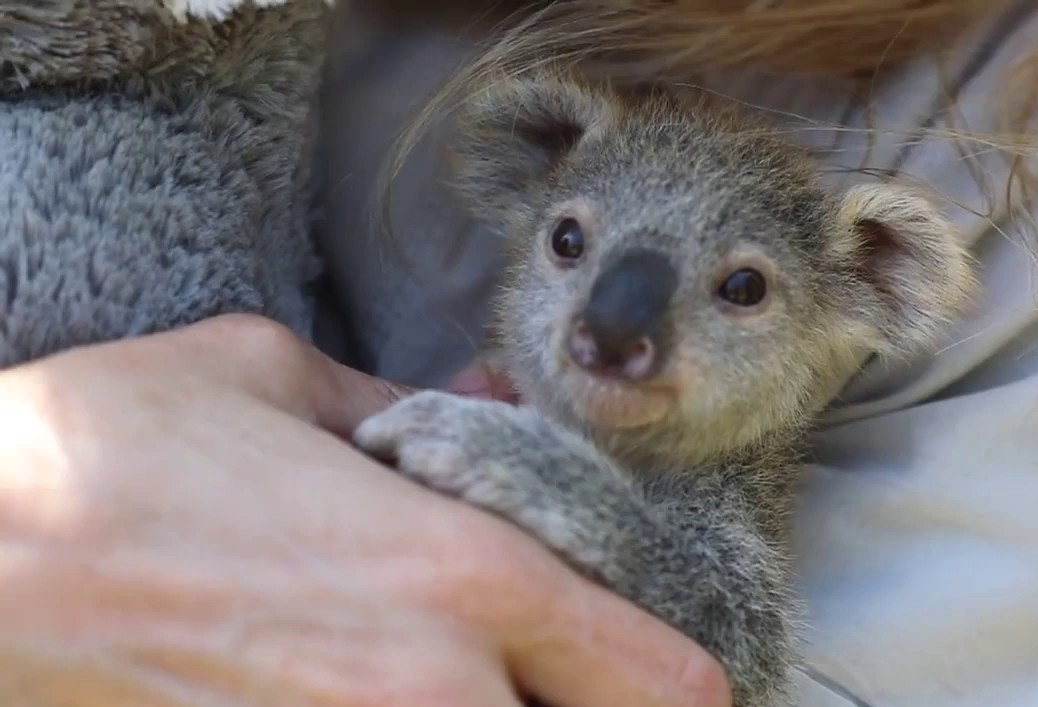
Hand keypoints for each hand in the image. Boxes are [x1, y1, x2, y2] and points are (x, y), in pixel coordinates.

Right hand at [0, 315, 730, 706]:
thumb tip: (485, 404)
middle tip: (581, 672)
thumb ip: (414, 411)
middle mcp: (432, 693)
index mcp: (460, 576)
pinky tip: (388, 689)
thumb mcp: (278, 382)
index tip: (680, 674)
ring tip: (497, 677)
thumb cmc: (113, 451)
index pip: (661, 677)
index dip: (688, 684)